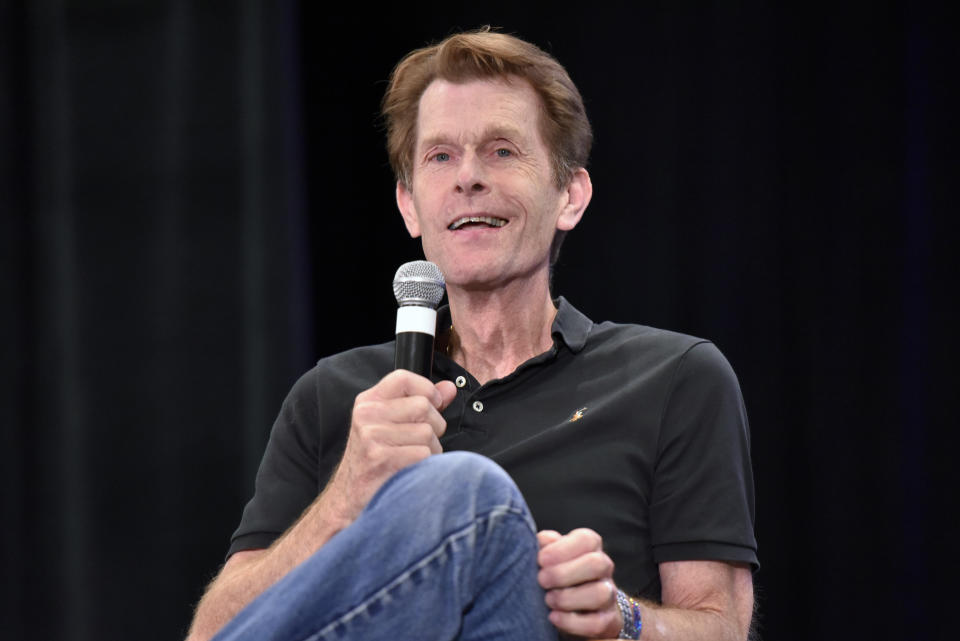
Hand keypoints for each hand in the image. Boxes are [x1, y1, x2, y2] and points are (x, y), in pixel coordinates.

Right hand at [325, 370, 456, 522]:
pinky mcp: (381, 459)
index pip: (404, 378)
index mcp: (368, 402)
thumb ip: (421, 403)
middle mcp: (366, 415)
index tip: (432, 405)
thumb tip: (449, 388)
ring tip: (412, 460)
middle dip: (433, 427)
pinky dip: (425, 467)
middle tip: (418, 443)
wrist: (350, 500)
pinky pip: (424, 455)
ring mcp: (371, 437)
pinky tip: (410, 472)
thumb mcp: (391, 425)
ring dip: (431, 451)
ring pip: (428, 433)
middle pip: (424, 406)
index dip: (427, 390)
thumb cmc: (375, 462)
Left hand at [537, 528, 621, 638]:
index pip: (587, 539)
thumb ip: (546, 546)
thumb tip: (543, 540)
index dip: (562, 549)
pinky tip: (553, 617)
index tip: (541, 559)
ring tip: (548, 600)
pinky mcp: (607, 621)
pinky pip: (597, 623)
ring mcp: (609, 595)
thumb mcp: (551, 558)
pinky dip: (572, 622)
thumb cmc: (558, 575)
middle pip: (597, 564)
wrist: (576, 608)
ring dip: (568, 598)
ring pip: (601, 594)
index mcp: (590, 548)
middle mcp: (604, 569)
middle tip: (542, 580)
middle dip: (564, 573)